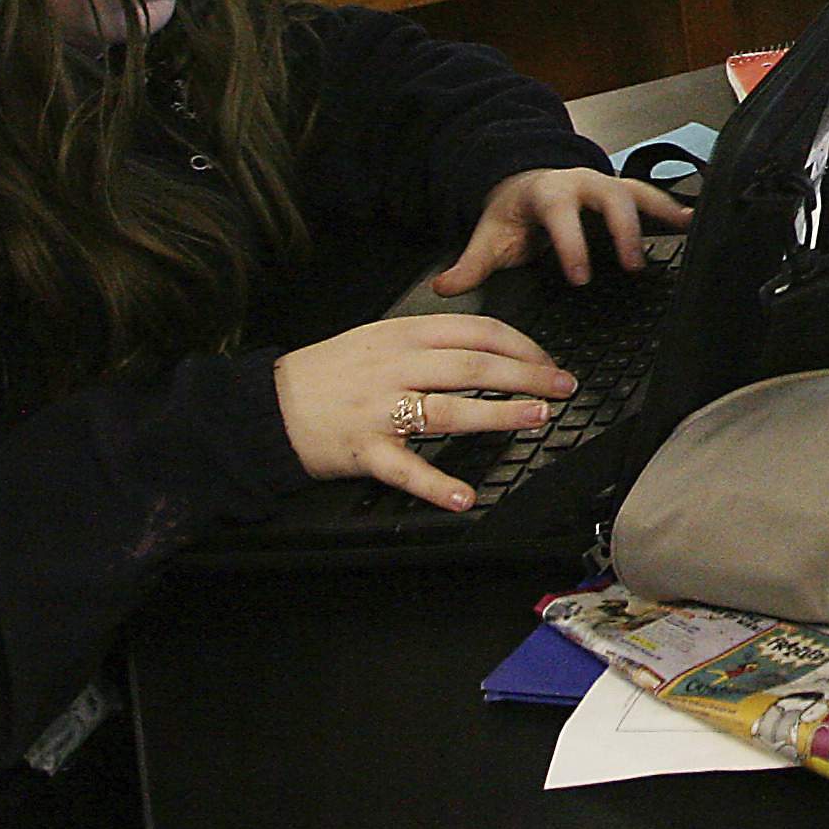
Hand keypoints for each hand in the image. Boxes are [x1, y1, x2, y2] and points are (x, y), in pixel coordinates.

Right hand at [272, 313, 576, 510]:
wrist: (264, 407)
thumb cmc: (326, 374)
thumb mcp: (375, 338)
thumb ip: (424, 340)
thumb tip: (484, 346)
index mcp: (401, 335)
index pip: (476, 331)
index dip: (521, 345)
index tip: (548, 359)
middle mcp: (395, 367)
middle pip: (474, 366)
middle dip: (527, 375)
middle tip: (563, 387)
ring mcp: (379, 409)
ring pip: (450, 409)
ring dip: (500, 415)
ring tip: (537, 419)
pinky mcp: (364, 451)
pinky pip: (407, 470)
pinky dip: (437, 487)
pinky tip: (466, 497)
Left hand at [430, 166, 691, 296]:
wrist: (525, 182)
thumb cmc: (513, 214)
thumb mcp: (490, 237)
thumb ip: (470, 265)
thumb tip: (445, 288)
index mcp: (548, 193)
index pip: (561, 215)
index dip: (571, 243)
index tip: (579, 275)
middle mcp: (582, 184)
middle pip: (610, 197)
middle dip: (623, 228)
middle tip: (632, 264)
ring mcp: (606, 184)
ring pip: (637, 191)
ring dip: (658, 211)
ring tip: (681, 231)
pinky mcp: (624, 192)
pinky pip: (653, 197)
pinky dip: (674, 208)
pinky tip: (693, 223)